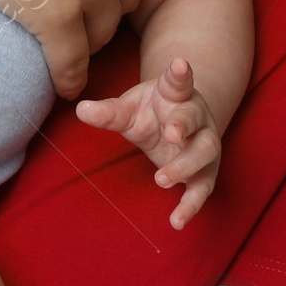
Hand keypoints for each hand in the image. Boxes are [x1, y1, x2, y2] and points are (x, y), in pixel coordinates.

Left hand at [75, 57, 220, 228]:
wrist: (179, 124)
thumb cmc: (153, 111)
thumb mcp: (129, 109)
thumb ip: (109, 112)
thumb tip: (81, 109)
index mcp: (177, 94)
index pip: (179, 81)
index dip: (180, 73)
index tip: (179, 64)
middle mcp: (197, 116)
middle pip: (195, 118)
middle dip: (185, 125)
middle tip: (171, 134)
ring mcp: (205, 142)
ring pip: (205, 152)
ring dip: (186, 165)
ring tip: (162, 179)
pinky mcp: (205, 170)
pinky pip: (202, 188)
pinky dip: (191, 205)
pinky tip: (176, 221)